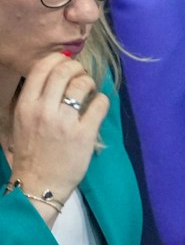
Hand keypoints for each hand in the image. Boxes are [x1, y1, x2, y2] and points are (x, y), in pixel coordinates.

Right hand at [5, 54, 107, 213]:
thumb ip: (35, 98)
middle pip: (64, 70)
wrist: (37, 184)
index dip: (59, 60)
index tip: (67, 65)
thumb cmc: (31, 151)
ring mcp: (65, 122)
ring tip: (89, 91)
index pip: (42, 67)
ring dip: (90, 82)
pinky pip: (100, 104)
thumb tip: (54, 73)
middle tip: (81, 76)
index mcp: (25, 105)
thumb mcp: (22, 120)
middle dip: (78, 68)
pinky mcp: (84, 134)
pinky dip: (102, 100)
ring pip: (82, 84)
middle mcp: (43, 110)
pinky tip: (98, 106)